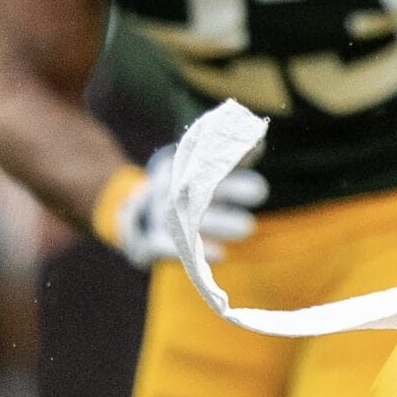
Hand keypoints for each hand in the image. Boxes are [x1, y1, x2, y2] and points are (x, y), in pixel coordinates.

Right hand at [104, 142, 266, 267]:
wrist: (136, 220)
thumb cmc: (185, 194)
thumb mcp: (200, 173)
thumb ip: (230, 161)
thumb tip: (259, 141)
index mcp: (181, 166)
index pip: (208, 155)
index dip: (231, 154)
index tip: (257, 149)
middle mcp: (168, 187)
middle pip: (199, 186)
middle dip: (231, 188)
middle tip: (260, 190)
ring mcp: (157, 213)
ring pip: (188, 218)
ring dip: (219, 223)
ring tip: (246, 227)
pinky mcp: (151, 241)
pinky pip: (169, 246)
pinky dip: (193, 250)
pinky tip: (221, 254)